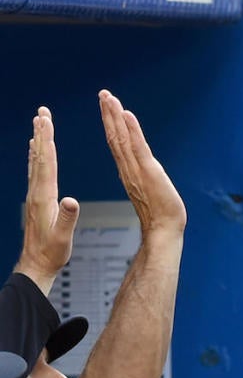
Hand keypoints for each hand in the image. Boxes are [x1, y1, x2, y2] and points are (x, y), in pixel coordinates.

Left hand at [15, 106, 78, 294]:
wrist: (36, 265)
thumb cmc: (51, 253)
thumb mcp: (63, 238)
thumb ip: (67, 218)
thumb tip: (72, 200)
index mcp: (44, 198)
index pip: (47, 163)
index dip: (47, 141)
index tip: (47, 121)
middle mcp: (36, 193)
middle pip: (39, 156)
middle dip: (41, 133)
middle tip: (42, 112)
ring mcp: (34, 195)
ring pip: (36, 161)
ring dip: (38, 141)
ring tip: (40, 123)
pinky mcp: (36, 200)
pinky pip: (37, 171)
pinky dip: (37, 156)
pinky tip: (38, 150)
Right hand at [99, 91, 185, 234]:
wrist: (165, 230)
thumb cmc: (161, 217)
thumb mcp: (151, 193)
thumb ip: (144, 183)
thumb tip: (144, 180)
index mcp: (129, 172)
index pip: (117, 144)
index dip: (111, 124)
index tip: (107, 107)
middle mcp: (129, 168)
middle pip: (115, 137)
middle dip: (109, 114)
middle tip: (103, 94)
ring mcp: (137, 169)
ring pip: (121, 138)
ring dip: (115, 116)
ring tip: (108, 97)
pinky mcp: (148, 171)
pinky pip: (137, 147)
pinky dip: (131, 130)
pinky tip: (126, 114)